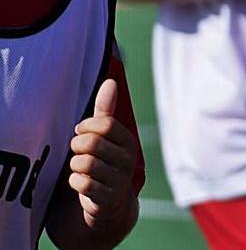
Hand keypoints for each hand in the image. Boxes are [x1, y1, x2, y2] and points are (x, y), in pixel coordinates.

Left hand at [69, 79, 137, 229]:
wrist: (108, 206)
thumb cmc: (103, 164)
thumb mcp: (105, 138)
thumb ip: (105, 111)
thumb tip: (110, 81)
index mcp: (129, 141)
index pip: (105, 125)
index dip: (85, 127)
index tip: (79, 131)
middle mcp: (128, 160)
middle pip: (91, 143)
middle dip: (76, 147)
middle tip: (78, 152)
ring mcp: (120, 181)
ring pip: (84, 164)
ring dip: (74, 166)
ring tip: (80, 169)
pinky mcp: (108, 199)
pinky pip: (82, 184)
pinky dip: (74, 183)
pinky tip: (80, 184)